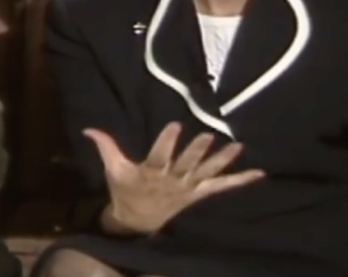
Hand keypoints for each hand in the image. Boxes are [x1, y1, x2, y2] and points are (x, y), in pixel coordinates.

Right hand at [85, 122, 264, 235]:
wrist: (137, 222)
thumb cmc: (125, 191)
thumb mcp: (113, 169)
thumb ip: (105, 146)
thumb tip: (88, 128)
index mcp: (150, 173)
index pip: (160, 156)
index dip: (167, 141)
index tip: (175, 125)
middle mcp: (172, 181)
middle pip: (187, 165)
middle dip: (197, 151)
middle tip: (208, 135)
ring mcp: (188, 189)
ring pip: (207, 174)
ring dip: (223, 161)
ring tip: (238, 147)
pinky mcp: (199, 194)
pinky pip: (222, 188)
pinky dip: (240, 181)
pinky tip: (259, 173)